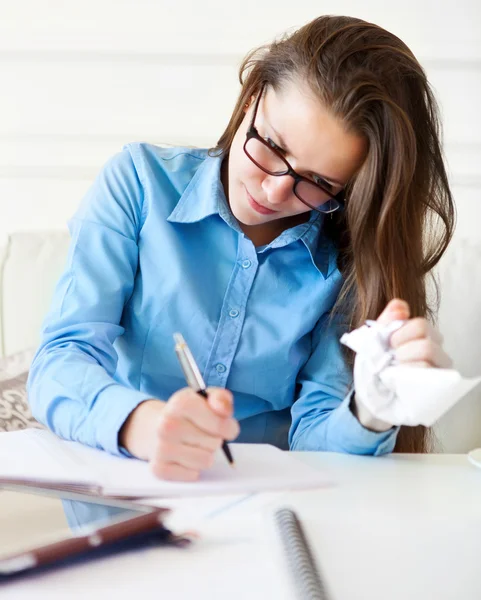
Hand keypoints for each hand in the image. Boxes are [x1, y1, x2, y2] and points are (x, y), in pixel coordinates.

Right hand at [119, 388, 239, 480]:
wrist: (157, 426)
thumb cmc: (189, 412)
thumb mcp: (206, 397)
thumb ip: (221, 399)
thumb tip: (223, 410)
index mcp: (180, 404)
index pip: (220, 425)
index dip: (229, 427)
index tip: (225, 425)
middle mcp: (167, 425)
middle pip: (215, 444)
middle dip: (215, 439)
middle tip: (203, 432)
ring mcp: (161, 448)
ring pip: (205, 461)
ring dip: (205, 454)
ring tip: (195, 444)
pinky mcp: (159, 468)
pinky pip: (193, 475)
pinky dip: (193, 468)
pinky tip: (184, 455)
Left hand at [352, 298, 452, 430]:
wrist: (370, 397)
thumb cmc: (374, 368)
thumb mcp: (373, 340)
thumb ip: (386, 321)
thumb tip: (400, 306)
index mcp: (420, 335)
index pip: (421, 324)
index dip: (400, 333)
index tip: (388, 344)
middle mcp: (435, 349)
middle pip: (428, 340)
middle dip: (403, 349)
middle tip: (392, 360)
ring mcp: (439, 369)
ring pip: (430, 355)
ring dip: (405, 363)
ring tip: (396, 372)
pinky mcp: (438, 388)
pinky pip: (430, 375)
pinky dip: (411, 376)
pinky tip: (401, 382)